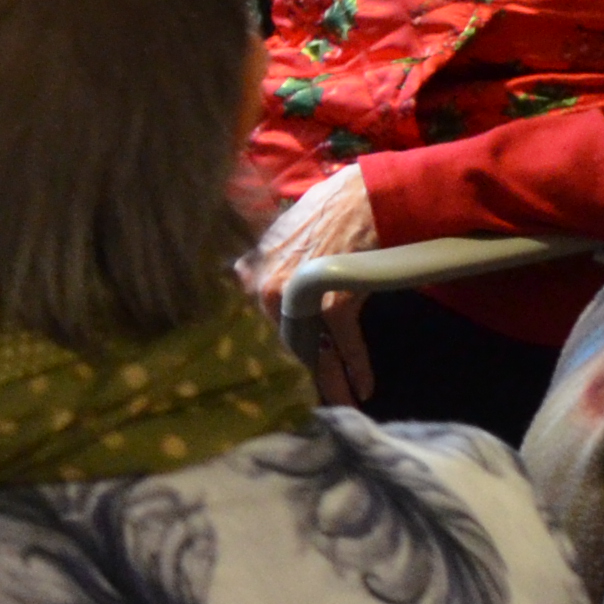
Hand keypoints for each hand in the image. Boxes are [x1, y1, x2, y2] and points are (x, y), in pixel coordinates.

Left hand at [238, 170, 381, 403]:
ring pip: (318, 353)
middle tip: (324, 393)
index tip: (302, 360)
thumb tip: (238, 272)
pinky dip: (358, 370)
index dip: (291, 341)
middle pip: (293, 342)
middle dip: (312, 367)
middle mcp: (272, 292)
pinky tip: (364, 390)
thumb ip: (260, 259)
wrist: (363, 198)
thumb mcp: (280, 232)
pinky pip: (347, 348)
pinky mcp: (336, 308)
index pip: (271, 322)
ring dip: (334, 382)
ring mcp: (303, 301)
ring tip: (345, 404)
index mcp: (257, 276)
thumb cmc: (325, 210)